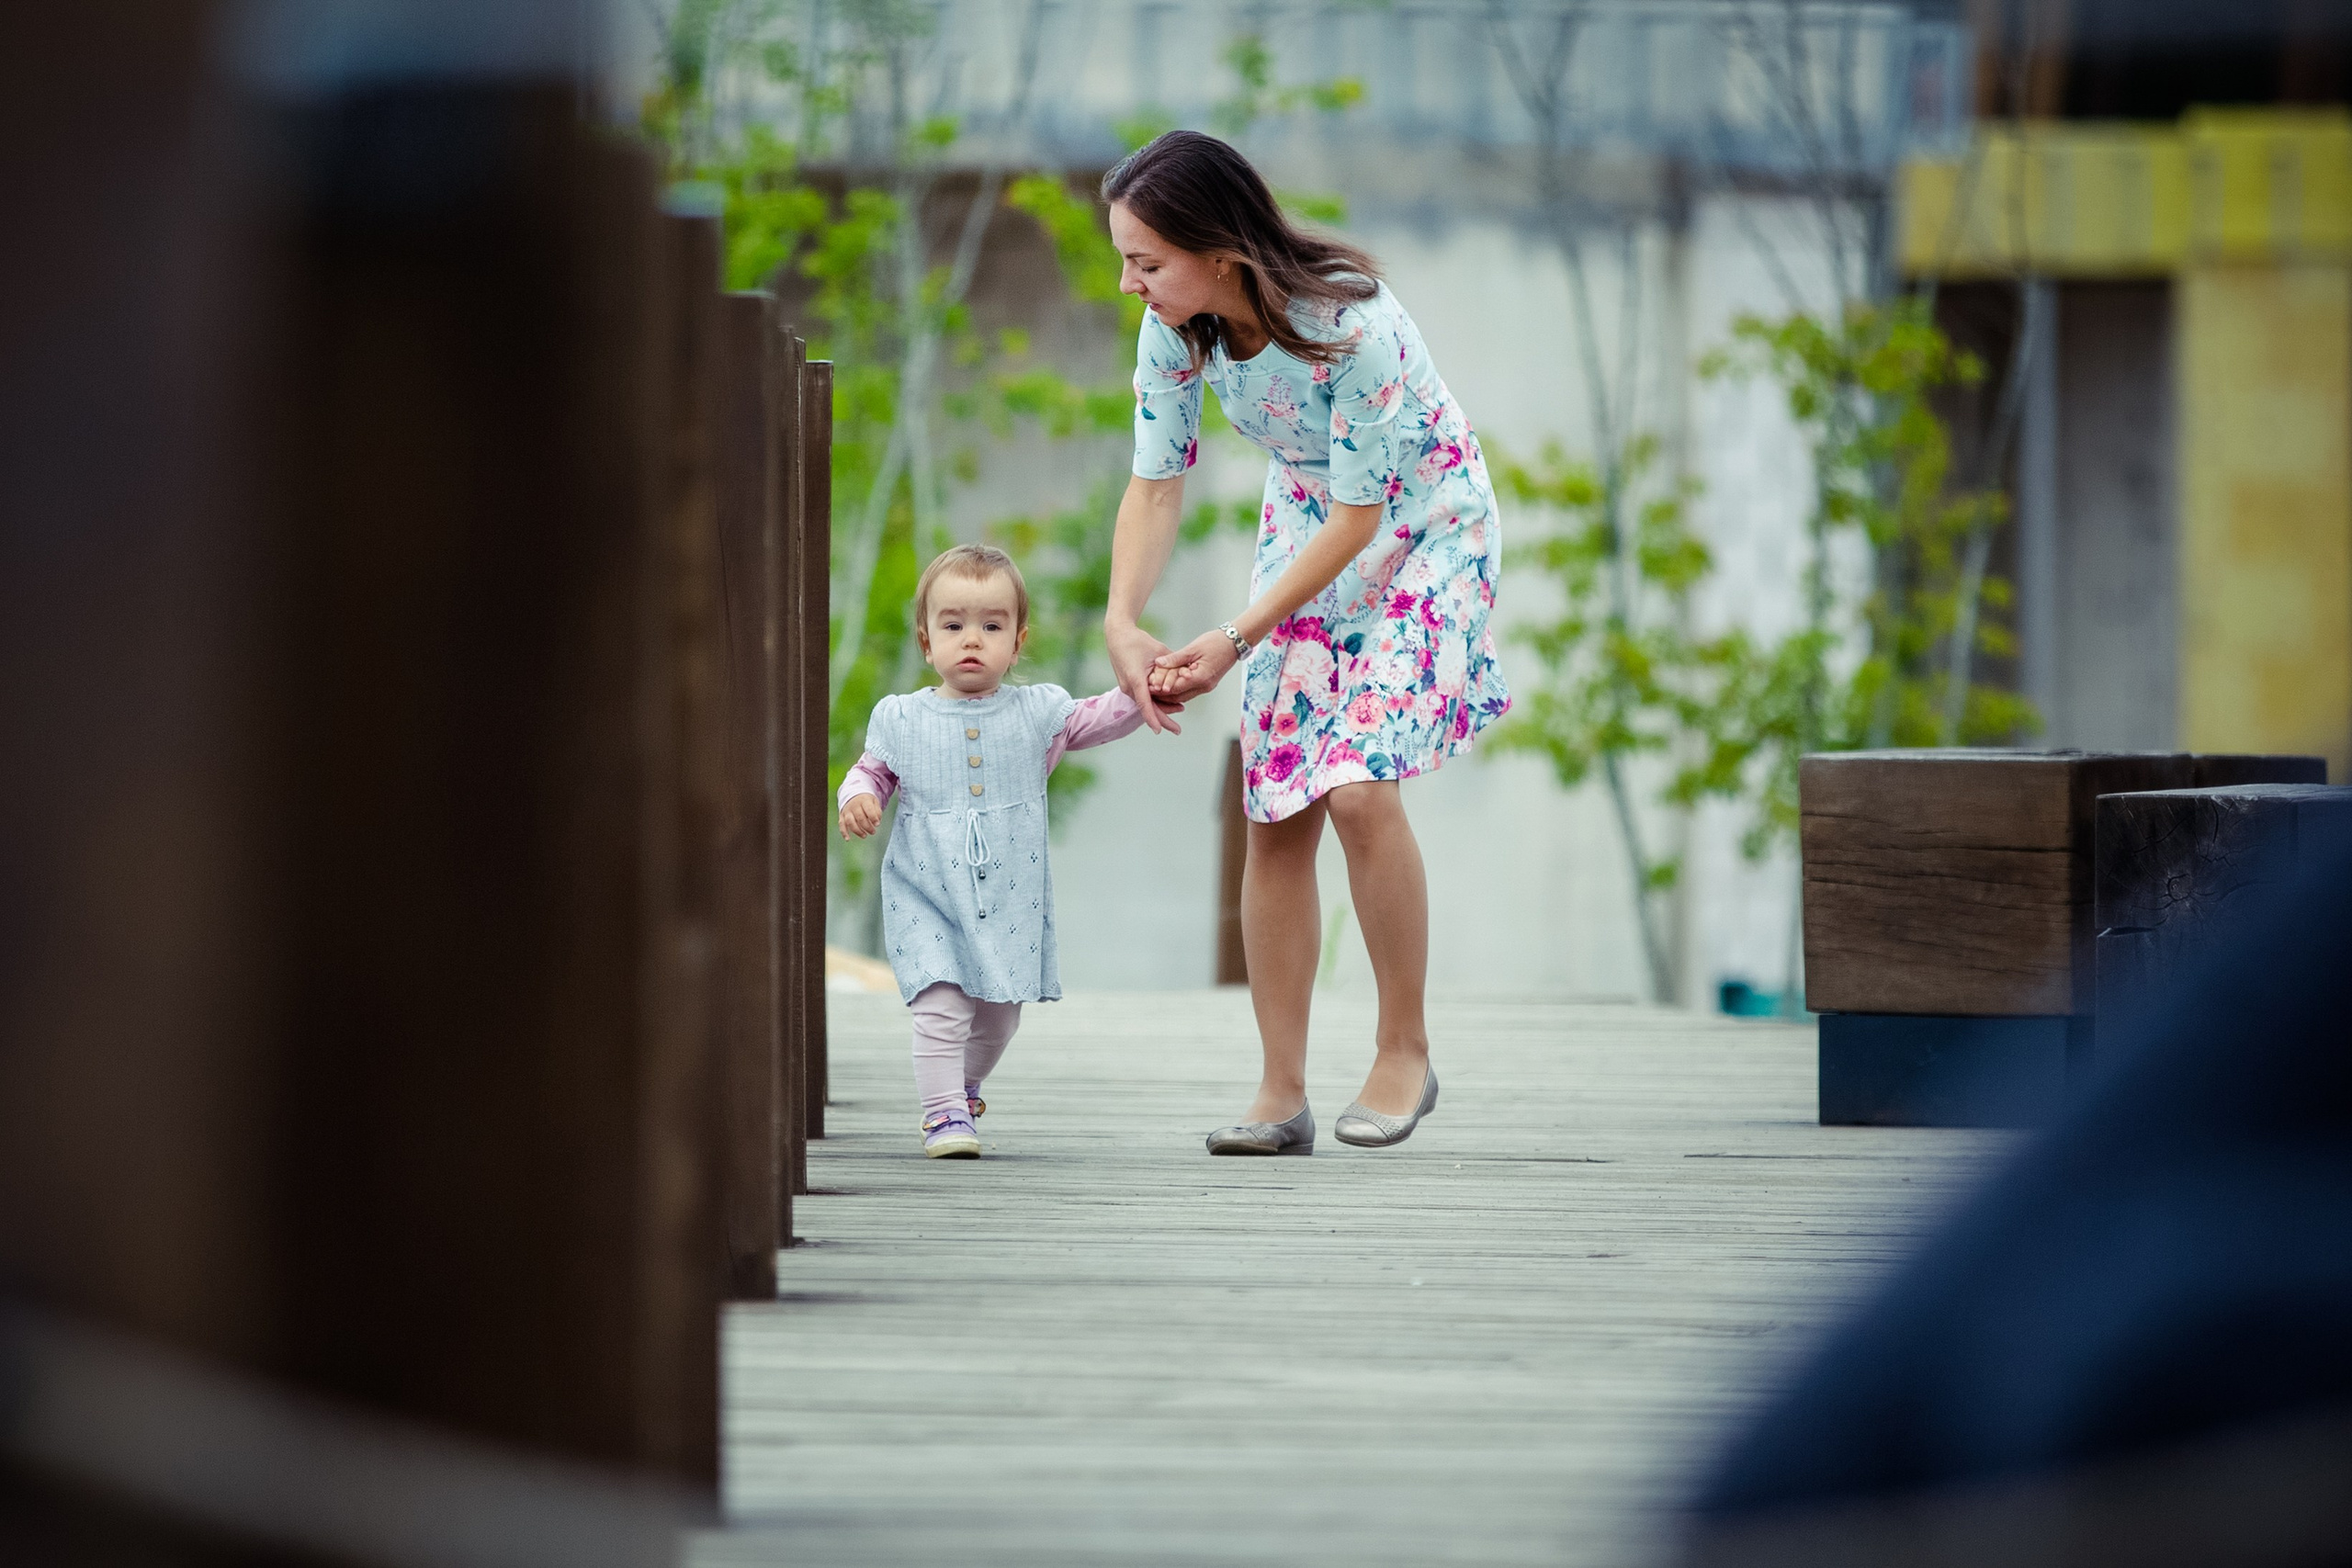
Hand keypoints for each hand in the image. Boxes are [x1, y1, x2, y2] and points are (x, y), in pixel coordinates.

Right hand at [839, 793, 881, 839]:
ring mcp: (847, 811)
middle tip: (873, 832)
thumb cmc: (866, 801)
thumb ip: (877, 811)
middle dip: (867, 826)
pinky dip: (844, 832)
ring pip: (850, 822)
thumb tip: (877, 821)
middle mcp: (854, 805)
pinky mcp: (842, 816)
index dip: (873, 818)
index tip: (877, 824)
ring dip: (857, 831)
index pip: (868, 809)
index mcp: (864, 800)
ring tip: (864, 836)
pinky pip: (841, 825)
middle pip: (860, 817)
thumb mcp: (874, 802)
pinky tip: (848, 839)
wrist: (853, 795)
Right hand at [1105, 618, 1184, 733]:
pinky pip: (1143, 697)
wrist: (1118, 635)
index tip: (1159, 731)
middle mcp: (1129, 687)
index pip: (1145, 704)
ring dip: (1161, 710)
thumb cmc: (1138, 641)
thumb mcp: (1159, 650)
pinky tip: (1169, 703)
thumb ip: (1173, 665)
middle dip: (1162, 721)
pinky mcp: (1128, 685)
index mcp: (1135, 679)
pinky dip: (1155, 702)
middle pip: (1147, 709)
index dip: (1153, 718)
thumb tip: (1188, 674)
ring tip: (1180, 712)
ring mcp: (1127, 687)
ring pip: (1146, 704)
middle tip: (1178, 731)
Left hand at [1149, 629, 1239, 700]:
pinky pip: (1190, 691)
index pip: (1176, 688)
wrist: (1234, 642)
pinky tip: (1169, 684)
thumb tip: (1158, 663)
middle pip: (1178, 697)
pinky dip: (1179, 689)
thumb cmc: (1215, 642)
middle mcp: (1204, 686)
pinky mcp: (1207, 684)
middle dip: (1163, 695)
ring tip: (1155, 687)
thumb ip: (1175, 658)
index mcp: (1200, 678)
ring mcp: (1207, 687)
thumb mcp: (1193, 648)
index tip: (1147, 686)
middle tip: (1148, 689)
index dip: (1161, 688)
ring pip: (1184, 696)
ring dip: (1170, 693)